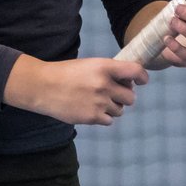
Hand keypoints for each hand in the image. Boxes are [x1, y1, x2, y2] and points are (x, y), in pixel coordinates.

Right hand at [3, 55, 147, 125]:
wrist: (43, 86)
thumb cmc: (66, 73)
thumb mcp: (89, 65)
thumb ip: (108, 72)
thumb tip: (130, 82)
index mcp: (103, 67)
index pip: (135, 71)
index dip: (142, 76)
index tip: (142, 80)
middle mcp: (104, 84)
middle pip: (130, 96)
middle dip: (124, 96)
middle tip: (112, 93)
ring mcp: (99, 102)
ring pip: (120, 110)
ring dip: (113, 107)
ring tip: (96, 101)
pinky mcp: (92, 117)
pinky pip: (109, 120)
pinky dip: (103, 117)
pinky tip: (91, 109)